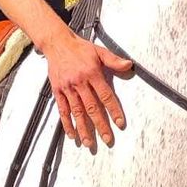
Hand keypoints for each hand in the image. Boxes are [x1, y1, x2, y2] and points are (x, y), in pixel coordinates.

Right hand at [43, 33, 131, 150]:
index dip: (113, 110)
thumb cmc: (80, 48)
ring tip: (89, 142)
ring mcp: (67, 88)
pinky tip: (72, 134)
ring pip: (77, 112)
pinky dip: (67, 123)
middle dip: (100, 125)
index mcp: (92, 73)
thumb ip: (114, 60)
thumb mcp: (99, 51)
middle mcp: (79, 83)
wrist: (57, 43)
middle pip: (92, 108)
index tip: (119, 123)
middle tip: (107, 139)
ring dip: (83, 128)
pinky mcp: (58, 91)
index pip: (106, 95)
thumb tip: (129, 65)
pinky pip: (62, 110)